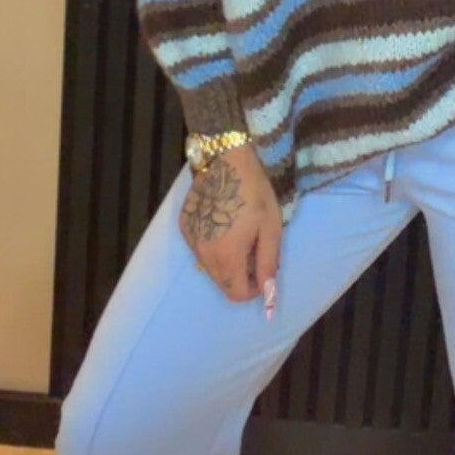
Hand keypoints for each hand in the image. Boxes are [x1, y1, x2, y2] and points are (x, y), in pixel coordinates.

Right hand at [179, 141, 281, 309]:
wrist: (226, 160)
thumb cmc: (255, 193)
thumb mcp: (270, 229)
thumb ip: (267, 264)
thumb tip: (269, 294)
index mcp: (226, 257)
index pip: (236, 294)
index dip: (253, 289)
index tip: (262, 271)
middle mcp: (203, 254)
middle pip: (222, 282)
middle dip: (240, 276)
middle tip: (254, 251)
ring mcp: (190, 240)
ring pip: (209, 267)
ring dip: (225, 262)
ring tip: (239, 236)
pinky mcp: (184, 226)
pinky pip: (199, 249)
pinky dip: (212, 246)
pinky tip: (222, 224)